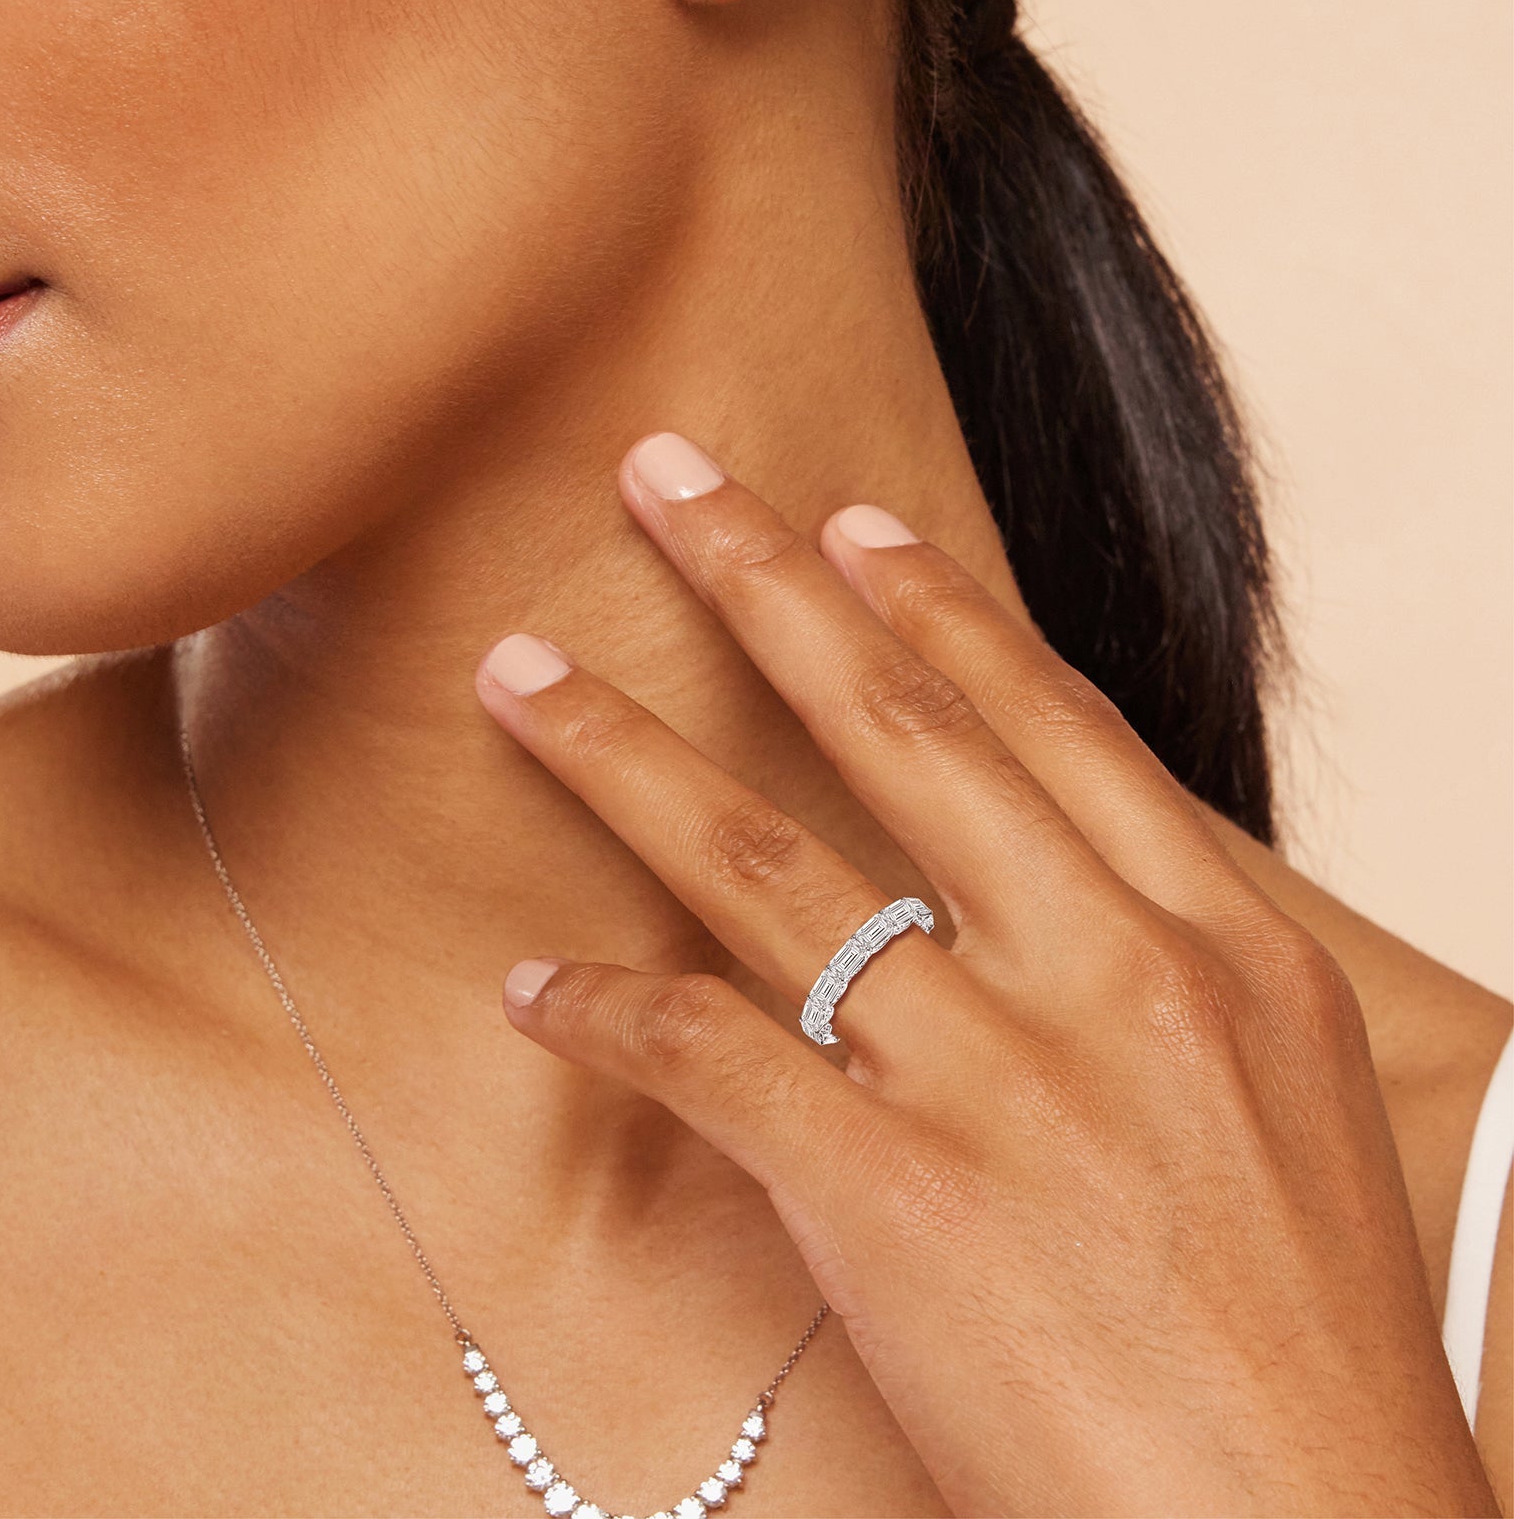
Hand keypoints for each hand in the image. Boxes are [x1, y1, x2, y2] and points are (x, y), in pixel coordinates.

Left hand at [474, 433, 1494, 1517]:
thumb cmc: (1306, 1355)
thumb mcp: (1286, 1116)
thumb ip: (1164, 979)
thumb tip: (1047, 893)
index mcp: (1221, 946)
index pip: (1050, 724)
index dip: (936, 608)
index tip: (849, 519)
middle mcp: (1110, 977)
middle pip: (897, 728)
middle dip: (759, 582)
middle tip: (660, 470)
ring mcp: (998, 1081)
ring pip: (762, 859)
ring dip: (620, 752)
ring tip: (519, 674)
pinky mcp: (896, 1201)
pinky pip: (703, 1056)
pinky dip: (600, 1012)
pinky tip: (529, 988)